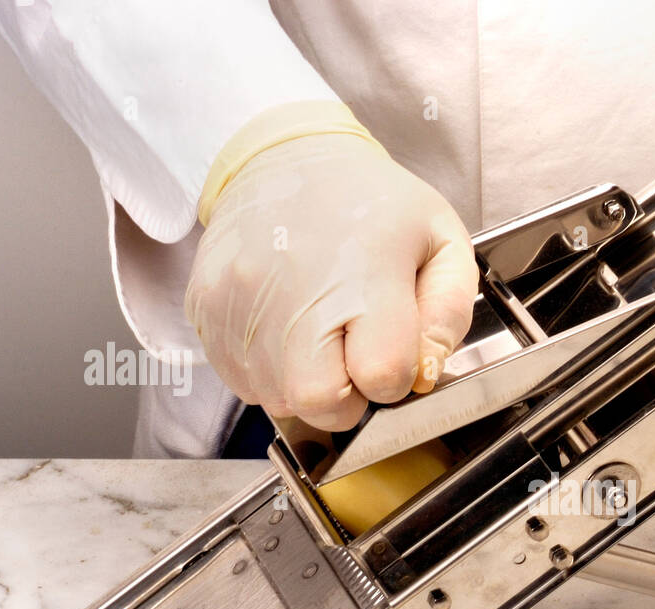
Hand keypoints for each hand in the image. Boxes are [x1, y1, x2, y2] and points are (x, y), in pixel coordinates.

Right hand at [185, 133, 476, 430]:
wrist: (280, 157)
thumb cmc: (367, 202)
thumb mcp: (441, 240)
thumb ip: (448, 316)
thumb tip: (423, 375)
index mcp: (363, 276)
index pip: (383, 377)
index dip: (395, 378)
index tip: (392, 350)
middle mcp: (296, 295)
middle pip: (321, 405)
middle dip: (347, 400)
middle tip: (353, 360)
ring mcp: (242, 305)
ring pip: (279, 400)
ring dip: (305, 384)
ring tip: (318, 333)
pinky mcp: (206, 311)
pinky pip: (240, 380)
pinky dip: (269, 370)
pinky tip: (285, 329)